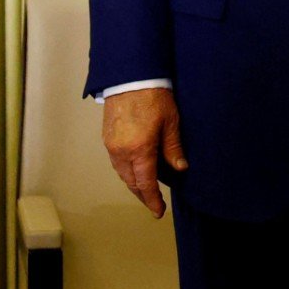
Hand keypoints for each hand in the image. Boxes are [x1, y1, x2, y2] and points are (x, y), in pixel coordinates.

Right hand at [101, 88, 186, 217]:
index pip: (145, 183)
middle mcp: (121, 152)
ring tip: (146, 189)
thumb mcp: (171, 123)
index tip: (158, 211)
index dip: (152, 200)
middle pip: (131, 182)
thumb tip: (180, 169)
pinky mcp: (107, 138)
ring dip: (134, 184)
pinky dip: (126, 171)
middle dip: (143, 195)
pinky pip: (116, 162)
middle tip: (154, 203)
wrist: (130, 77)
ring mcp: (111, 146)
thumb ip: (173, 148)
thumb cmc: (154, 97)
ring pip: (122, 174)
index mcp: (139, 150)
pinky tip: (136, 170)